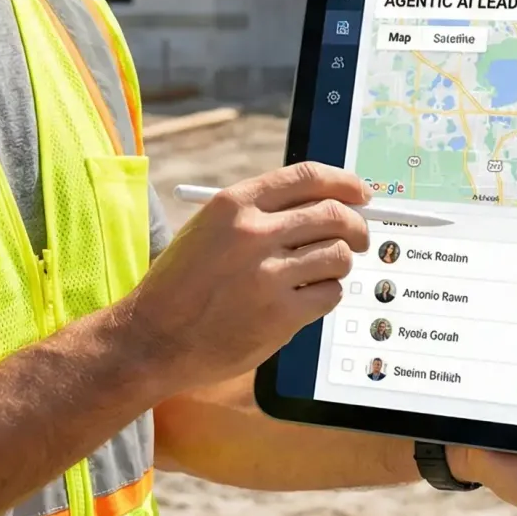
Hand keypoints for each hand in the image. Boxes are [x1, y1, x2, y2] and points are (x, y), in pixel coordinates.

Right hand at [121, 162, 369, 391]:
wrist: (154, 338)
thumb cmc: (183, 285)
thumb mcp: (210, 230)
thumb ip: (260, 214)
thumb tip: (326, 205)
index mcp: (235, 204)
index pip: (307, 177)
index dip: (344, 183)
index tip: (361, 193)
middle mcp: (253, 233)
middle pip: (333, 215)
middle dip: (357, 226)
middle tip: (360, 238)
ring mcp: (269, 275)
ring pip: (339, 255)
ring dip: (339, 265)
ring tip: (321, 274)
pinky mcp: (281, 315)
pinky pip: (331, 294)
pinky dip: (327, 296)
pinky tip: (306, 300)